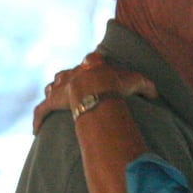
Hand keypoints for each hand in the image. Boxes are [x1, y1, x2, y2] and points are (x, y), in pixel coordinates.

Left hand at [32, 53, 154, 133]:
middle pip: (66, 75)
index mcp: (91, 66)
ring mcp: (60, 87)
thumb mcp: (136, 81)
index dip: (92, 66)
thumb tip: (156, 93)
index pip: (90, 61)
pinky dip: (38, 120)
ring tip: (53, 104)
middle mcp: (72, 74)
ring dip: (52, 95)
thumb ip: (146, 86)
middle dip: (66, 82)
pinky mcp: (51, 102)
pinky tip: (36, 131)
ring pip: (51, 89)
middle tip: (69, 92)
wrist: (96, 88)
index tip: (94, 68)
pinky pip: (41, 111)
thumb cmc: (115, 83)